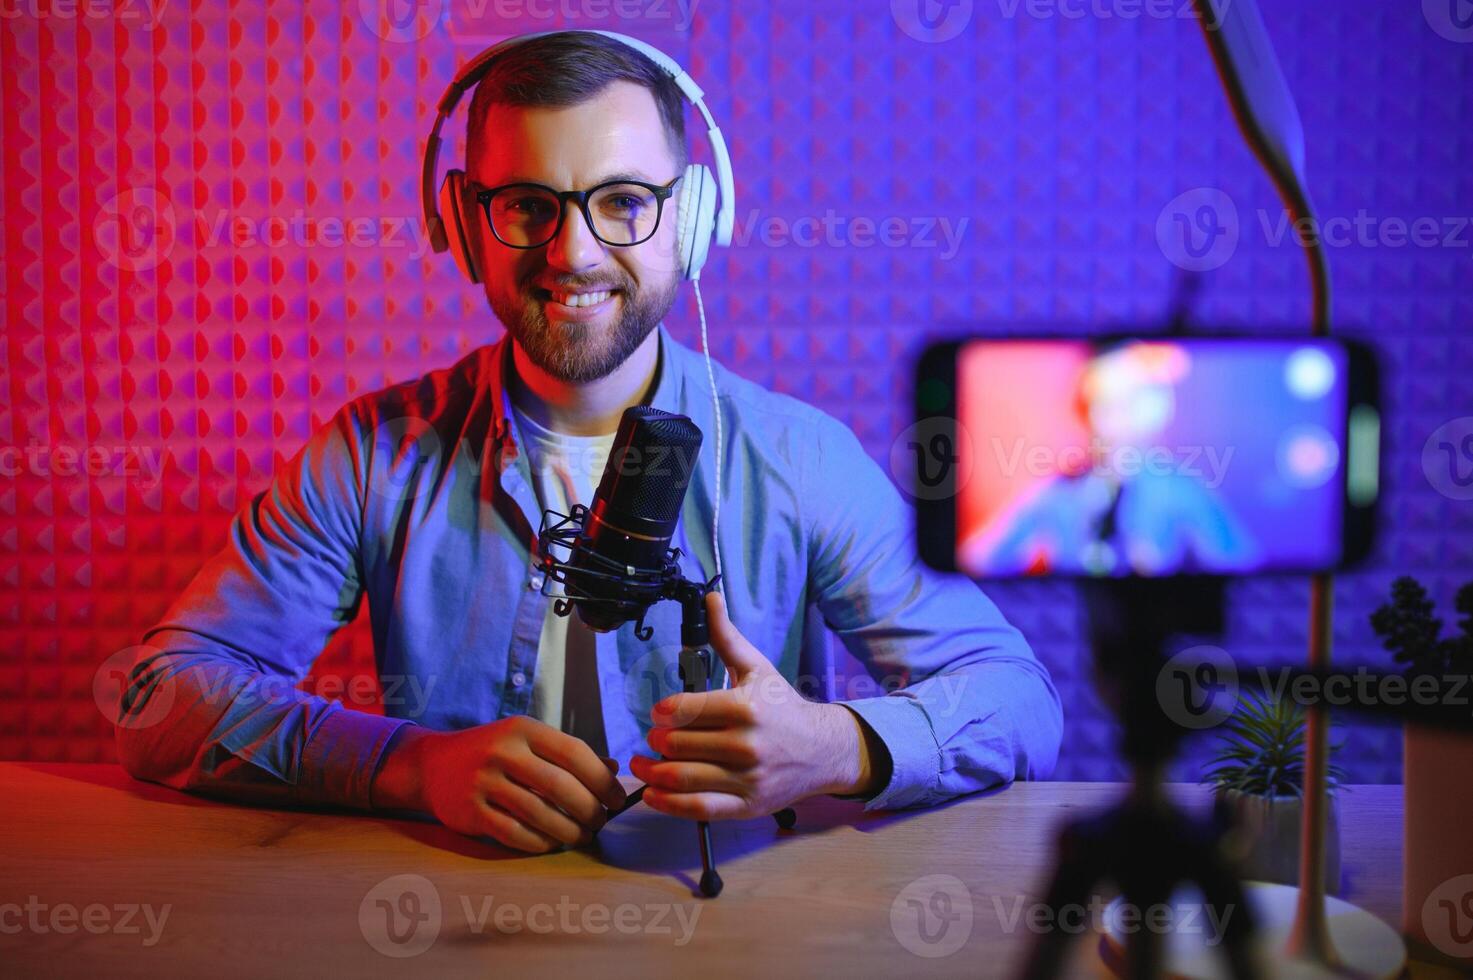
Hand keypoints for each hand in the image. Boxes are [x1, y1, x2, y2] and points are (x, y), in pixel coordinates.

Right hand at [372, 716, 626, 852]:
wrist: (431, 765)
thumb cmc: (491, 752)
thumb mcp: (527, 742)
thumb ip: (567, 755)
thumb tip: (613, 769)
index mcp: (523, 729)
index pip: (574, 752)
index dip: (601, 779)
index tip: (617, 799)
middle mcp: (503, 752)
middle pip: (560, 786)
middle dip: (589, 809)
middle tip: (601, 822)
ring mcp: (484, 782)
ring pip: (539, 813)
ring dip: (568, 831)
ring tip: (582, 837)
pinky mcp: (470, 811)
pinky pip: (514, 833)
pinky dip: (539, 842)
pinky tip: (552, 844)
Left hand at [631, 590, 878, 820]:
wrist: (822, 750)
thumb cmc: (783, 707)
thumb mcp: (756, 668)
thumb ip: (727, 637)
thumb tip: (709, 597)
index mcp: (746, 708)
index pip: (686, 710)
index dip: (663, 711)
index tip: (657, 713)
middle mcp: (746, 744)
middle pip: (678, 743)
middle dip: (657, 740)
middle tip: (652, 738)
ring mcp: (746, 778)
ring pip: (682, 777)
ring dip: (651, 772)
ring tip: (642, 764)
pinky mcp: (746, 805)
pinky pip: (696, 808)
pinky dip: (667, 804)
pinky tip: (652, 794)